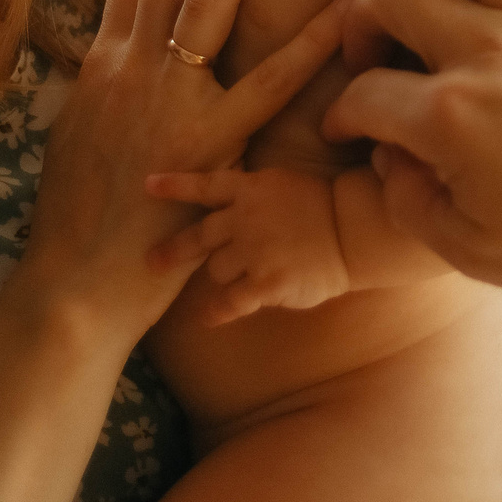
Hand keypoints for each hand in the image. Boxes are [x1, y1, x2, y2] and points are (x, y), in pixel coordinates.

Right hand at [17, 0, 345, 341]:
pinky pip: (267, 83)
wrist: (70, 287)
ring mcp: (169, 100)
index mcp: (105, 61)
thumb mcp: (80, 133)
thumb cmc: (79, 220)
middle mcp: (133, 66)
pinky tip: (344, 5)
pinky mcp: (206, 144)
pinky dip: (308, 42)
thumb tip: (115, 46)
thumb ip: (105, 84)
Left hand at [143, 166, 345, 319]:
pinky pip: (230, 301)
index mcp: (251, 189)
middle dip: (173, 250)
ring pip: (217, 268)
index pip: (205, 186)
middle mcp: (245, 218)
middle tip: (152, 262)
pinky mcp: (265, 282)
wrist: (355, 231)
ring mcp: (254, 251)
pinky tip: (207, 318)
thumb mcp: (286, 183)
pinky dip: (216, 311)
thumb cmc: (327, 207)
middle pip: (199, 236)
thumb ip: (254, 192)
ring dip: (224, 274)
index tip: (147, 186)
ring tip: (244, 276)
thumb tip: (229, 205)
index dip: (175, 186)